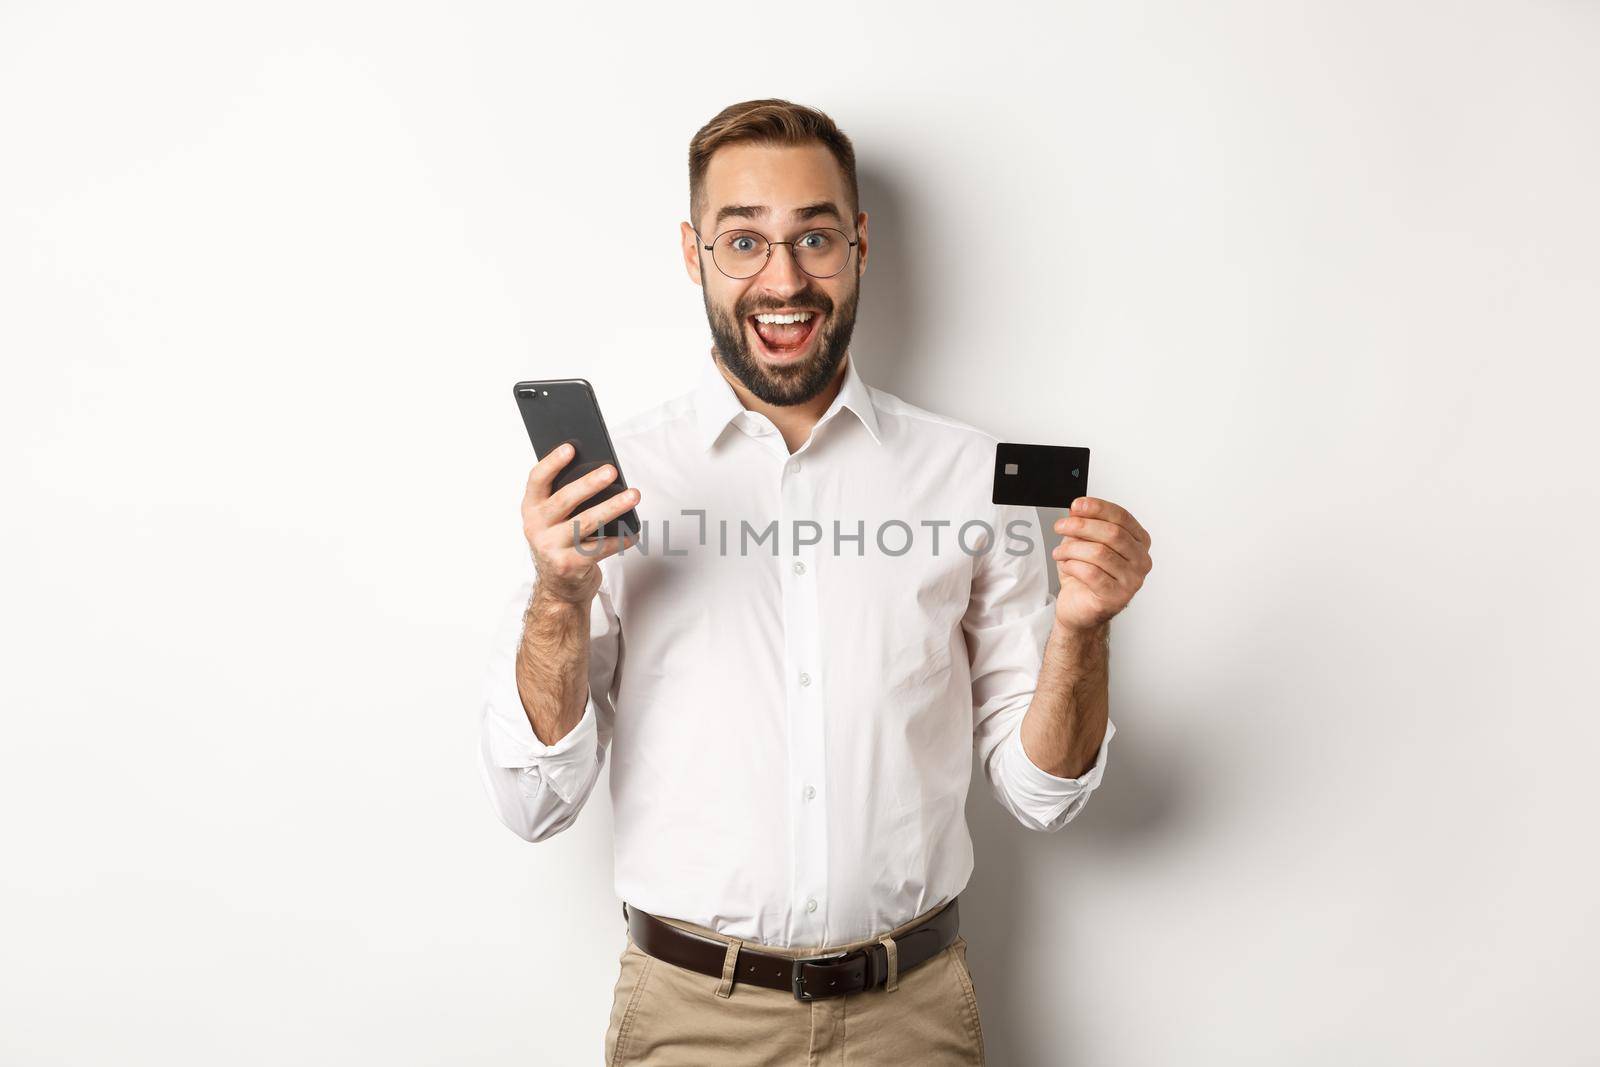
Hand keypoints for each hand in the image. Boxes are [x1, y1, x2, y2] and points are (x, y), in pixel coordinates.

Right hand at [522, 443, 640, 605]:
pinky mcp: (570, 565)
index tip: (571, 448)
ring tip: (633, 495)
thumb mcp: (554, 520)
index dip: (552, 462)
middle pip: (565, 500)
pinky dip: (620, 539)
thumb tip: (602, 474)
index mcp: (531, 509)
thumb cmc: (562, 543)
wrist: (559, 588)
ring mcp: (551, 548)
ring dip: (613, 507)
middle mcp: (536, 527)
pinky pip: (600, 548)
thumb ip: (567, 498)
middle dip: (590, 483)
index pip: (537, 480)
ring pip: (586, 523)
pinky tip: (634, 532)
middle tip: (612, 470)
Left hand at [1050, 496, 1152, 631]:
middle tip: (1060, 526)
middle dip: (1081, 526)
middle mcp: (1141, 560)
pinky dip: (1073, 566)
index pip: (1122, 517)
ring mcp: (1132, 580)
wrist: (1079, 607)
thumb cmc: (1085, 575)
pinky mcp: (1117, 597)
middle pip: (1112, 533)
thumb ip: (1085, 525)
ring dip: (1072, 549)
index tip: (1077, 505)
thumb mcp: (1083, 542)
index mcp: (1138, 542)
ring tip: (1060, 552)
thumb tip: (1078, 509)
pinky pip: (1092, 574)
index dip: (1098, 508)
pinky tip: (1066, 565)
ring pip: (1100, 553)